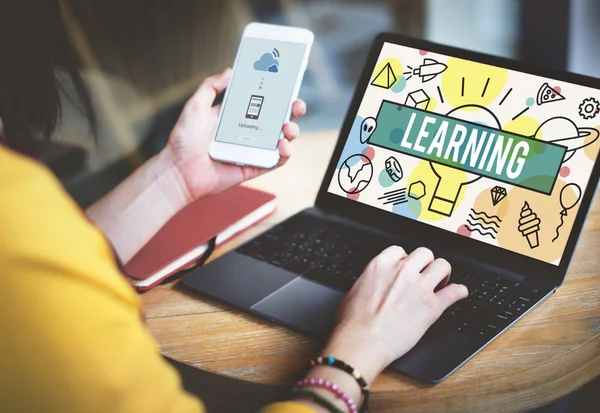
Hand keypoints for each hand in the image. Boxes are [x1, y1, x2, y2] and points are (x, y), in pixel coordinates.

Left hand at [163, 68, 306, 201]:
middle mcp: (248, 132)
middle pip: (277, 119)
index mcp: (236, 116)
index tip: (287, 82)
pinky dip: (284, 153)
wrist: (178, 171)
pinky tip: (283, 145)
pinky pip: (276, 160)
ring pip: (281, 139)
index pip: (262, 101)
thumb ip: (211, 87)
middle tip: (297, 104)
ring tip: (287, 127)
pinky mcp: (254, 167)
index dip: (277, 93)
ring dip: (291, 131)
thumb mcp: (195, 106)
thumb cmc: (183, 140)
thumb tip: (230, 71)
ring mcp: (253, 150)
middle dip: (292, 110)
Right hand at [321, 246, 467, 383]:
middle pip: (425, 253)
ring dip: (443, 273)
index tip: (406, 267)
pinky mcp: (432, 306)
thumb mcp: (355, 290)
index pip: (400, 251)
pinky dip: (459, 292)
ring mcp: (419, 287)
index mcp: (382, 265)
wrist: (363, 341)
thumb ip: (371, 281)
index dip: (405, 259)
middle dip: (426, 263)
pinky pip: (455, 292)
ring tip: (441, 282)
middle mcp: (403, 271)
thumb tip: (374, 285)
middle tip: (425, 274)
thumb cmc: (353, 322)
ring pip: (442, 266)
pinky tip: (459, 293)